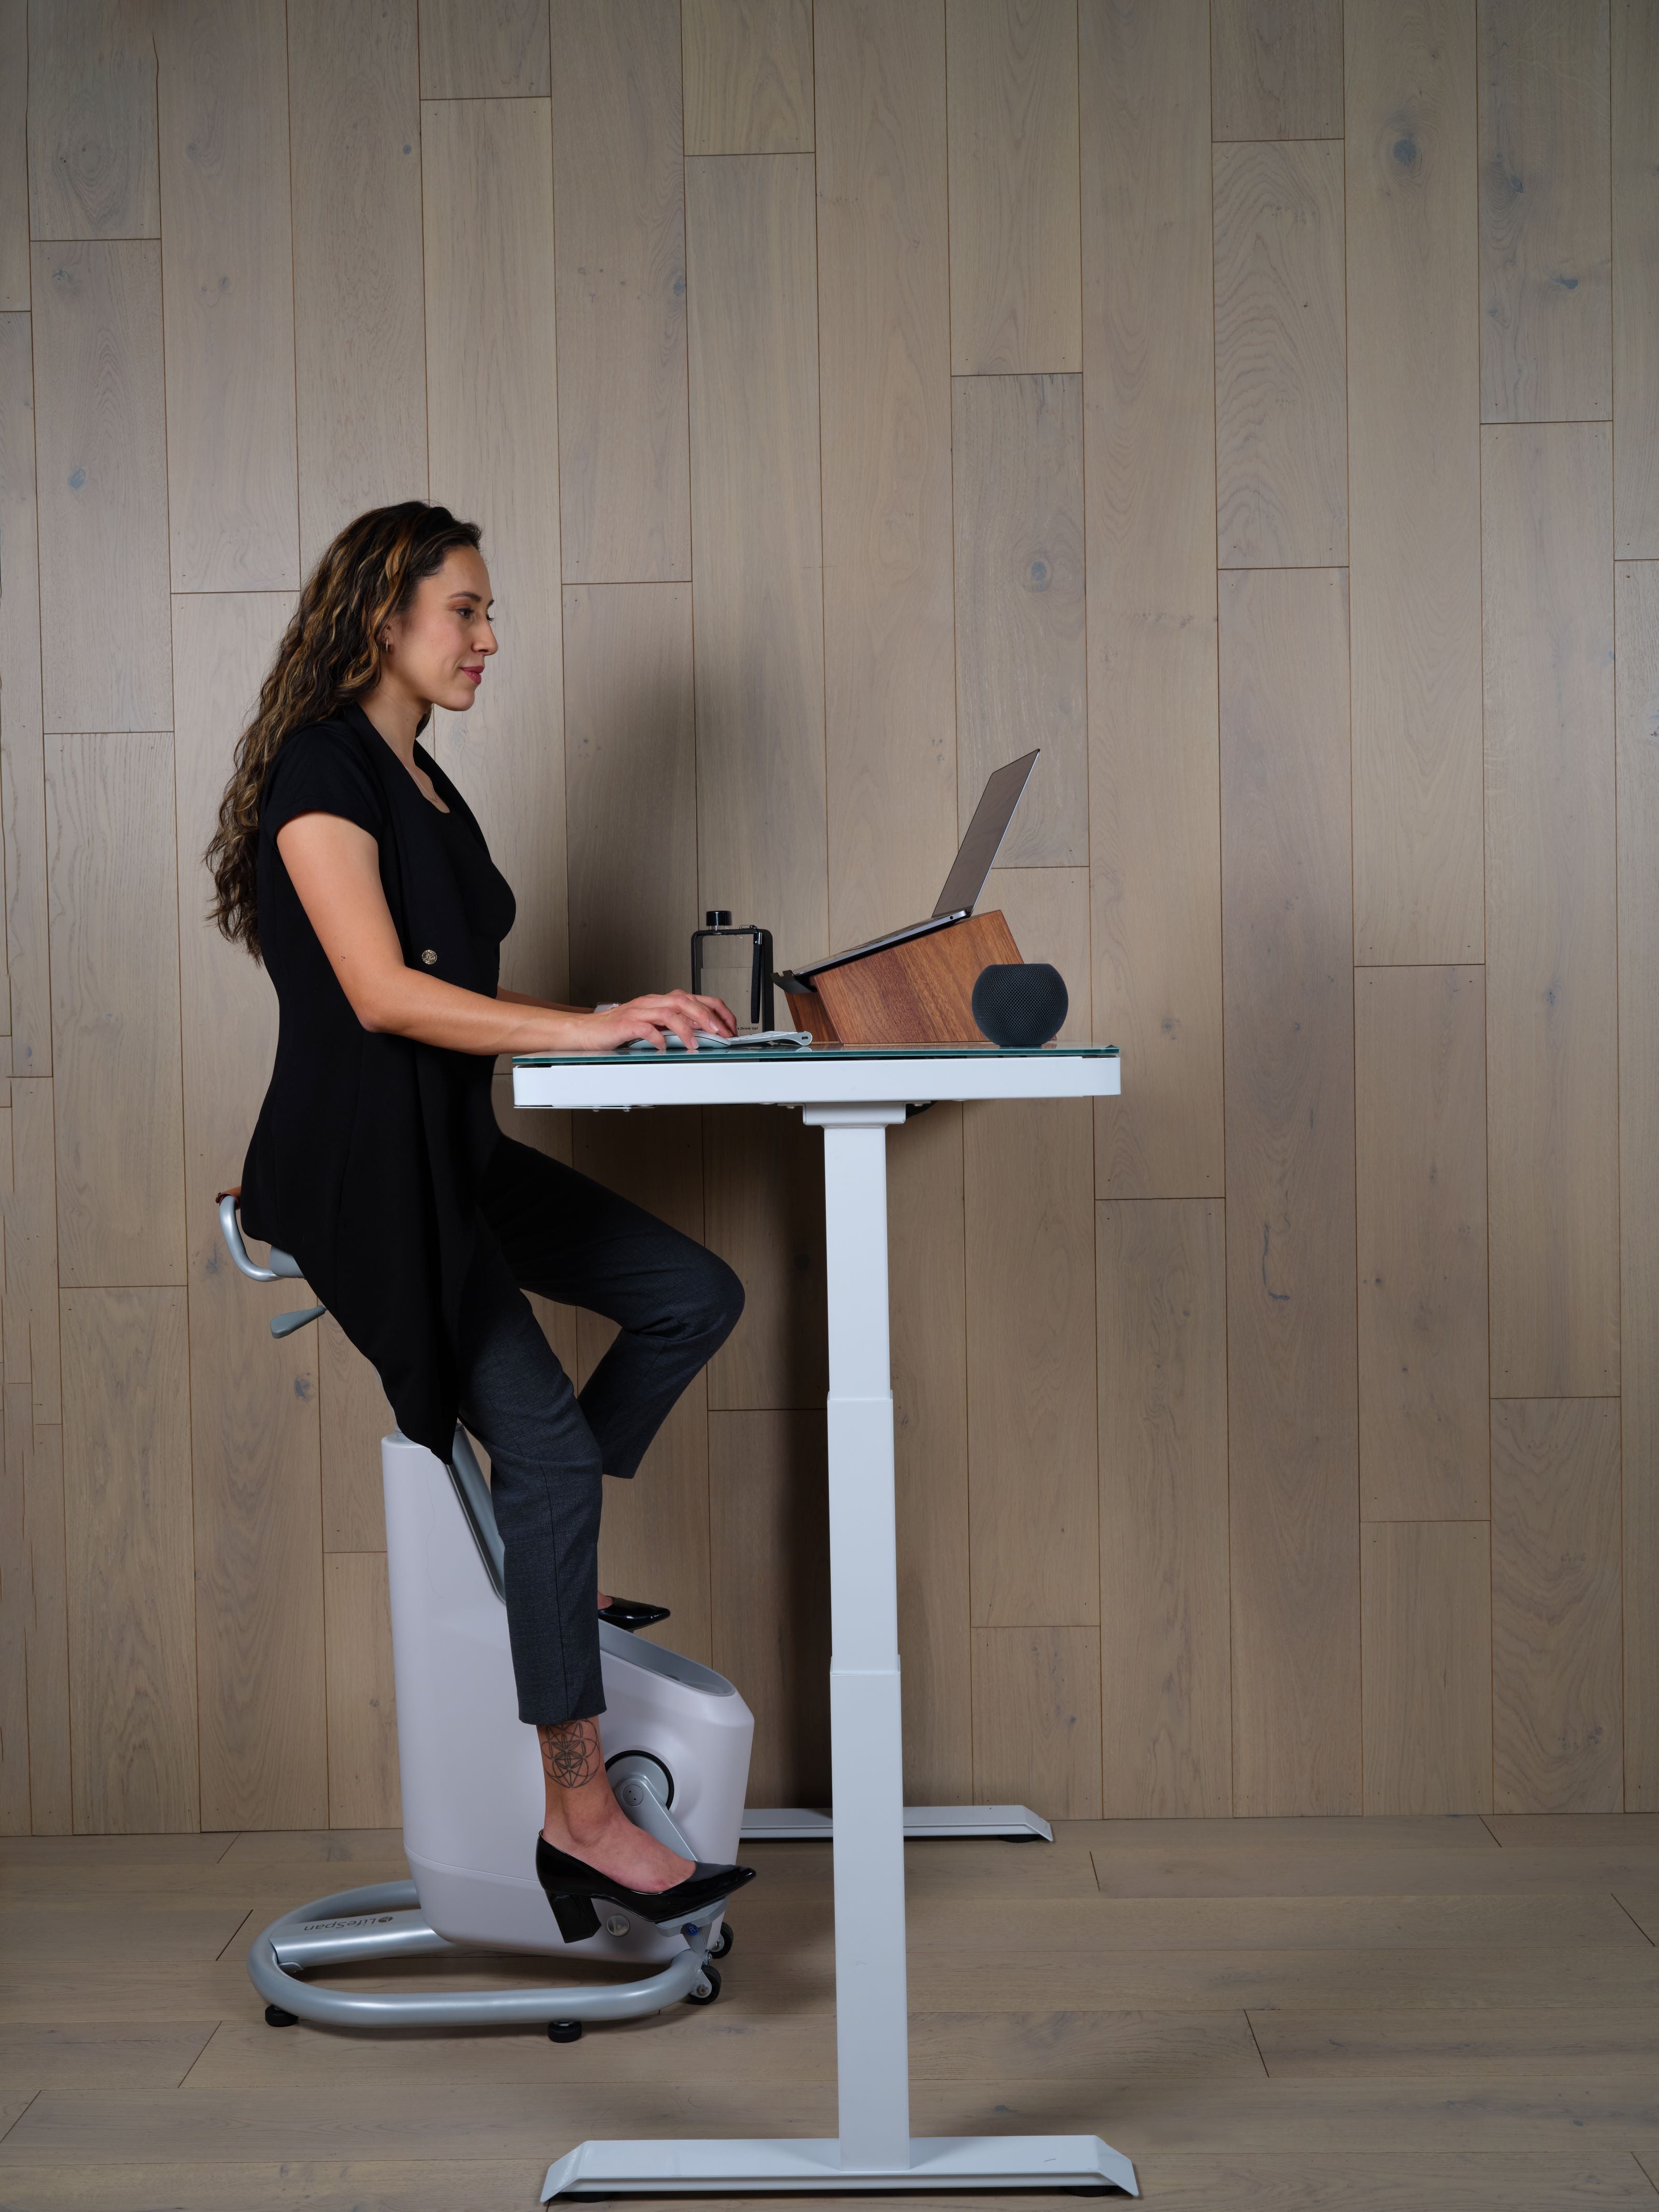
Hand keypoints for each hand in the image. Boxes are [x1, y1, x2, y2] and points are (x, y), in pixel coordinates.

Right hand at [570, 991, 737, 1052]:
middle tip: (721, 1033)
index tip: (729, 1027)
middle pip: (686, 1000)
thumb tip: (703, 1036)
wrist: (588, 1031)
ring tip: (697, 1043)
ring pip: (669, 1011)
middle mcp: (652, 1002)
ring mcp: (639, 1011)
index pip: (696, 998)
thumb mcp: (653, 1026)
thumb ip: (674, 1027)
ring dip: (687, 1028)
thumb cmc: (619, 1030)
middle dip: (708, 1016)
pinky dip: (658, 1038)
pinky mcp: (626, 1024)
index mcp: (662, 1001)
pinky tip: (664, 1047)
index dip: (717, 1011)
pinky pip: (646, 1028)